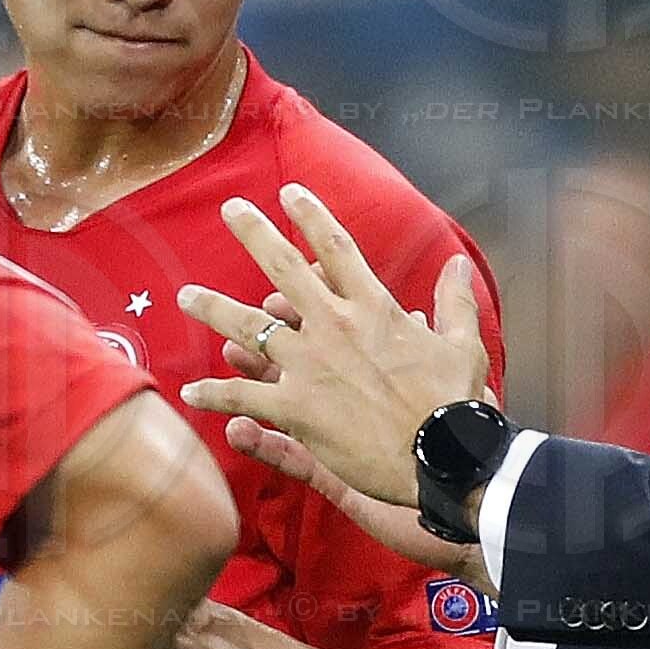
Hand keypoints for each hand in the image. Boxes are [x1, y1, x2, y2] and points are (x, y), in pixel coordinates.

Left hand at [179, 188, 492, 565]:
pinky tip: (190, 393)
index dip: (310, 215)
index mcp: (373, 306)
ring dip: (213, 308)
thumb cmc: (456, 403)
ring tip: (186, 296)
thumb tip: (460, 262)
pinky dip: (215, 395)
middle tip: (231, 209)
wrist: (442, 456)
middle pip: (283, 267)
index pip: (335, 247)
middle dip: (253, 233)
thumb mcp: (463, 344)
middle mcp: (334, 325)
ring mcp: (310, 365)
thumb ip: (455, 301)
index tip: (289, 192)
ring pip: (248, 327)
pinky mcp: (295, 408)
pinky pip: (243, 397)